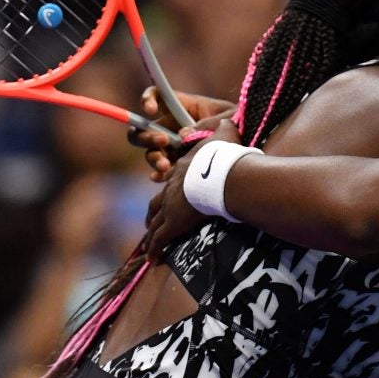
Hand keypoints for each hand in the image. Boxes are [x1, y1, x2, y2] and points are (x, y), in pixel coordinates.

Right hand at [128, 87, 235, 180]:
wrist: (249, 152)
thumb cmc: (241, 125)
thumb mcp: (227, 117)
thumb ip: (206, 123)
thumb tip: (183, 136)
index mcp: (183, 106)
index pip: (157, 96)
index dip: (148, 99)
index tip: (151, 110)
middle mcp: (173, 126)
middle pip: (145, 128)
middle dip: (148, 136)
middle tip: (163, 142)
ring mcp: (173, 147)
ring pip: (151, 152)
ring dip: (153, 158)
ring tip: (165, 166)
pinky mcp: (177, 165)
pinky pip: (160, 171)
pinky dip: (159, 174)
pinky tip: (161, 177)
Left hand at [144, 120, 242, 258]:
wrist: (225, 176)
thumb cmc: (228, 155)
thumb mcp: (226, 133)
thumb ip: (225, 126)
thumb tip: (229, 117)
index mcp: (184, 166)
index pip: (175, 178)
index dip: (174, 187)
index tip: (174, 194)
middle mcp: (173, 185)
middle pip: (158, 200)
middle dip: (155, 212)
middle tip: (153, 221)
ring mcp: (171, 204)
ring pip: (155, 221)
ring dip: (152, 233)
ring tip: (149, 245)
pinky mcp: (174, 222)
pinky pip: (160, 239)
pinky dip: (154, 250)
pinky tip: (152, 260)